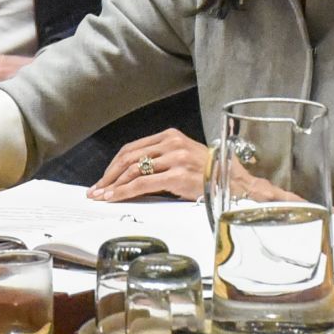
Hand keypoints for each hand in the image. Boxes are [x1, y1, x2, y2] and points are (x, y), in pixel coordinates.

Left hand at [88, 128, 208, 201]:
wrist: (236, 182)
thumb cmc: (211, 173)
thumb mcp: (184, 158)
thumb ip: (161, 162)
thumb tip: (132, 178)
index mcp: (171, 136)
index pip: (133, 148)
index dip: (114, 164)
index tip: (104, 178)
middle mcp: (171, 143)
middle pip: (129, 157)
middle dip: (109, 175)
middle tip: (97, 189)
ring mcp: (175, 158)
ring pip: (133, 170)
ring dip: (113, 185)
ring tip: (102, 196)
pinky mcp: (178, 175)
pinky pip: (143, 183)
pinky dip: (125, 191)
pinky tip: (115, 197)